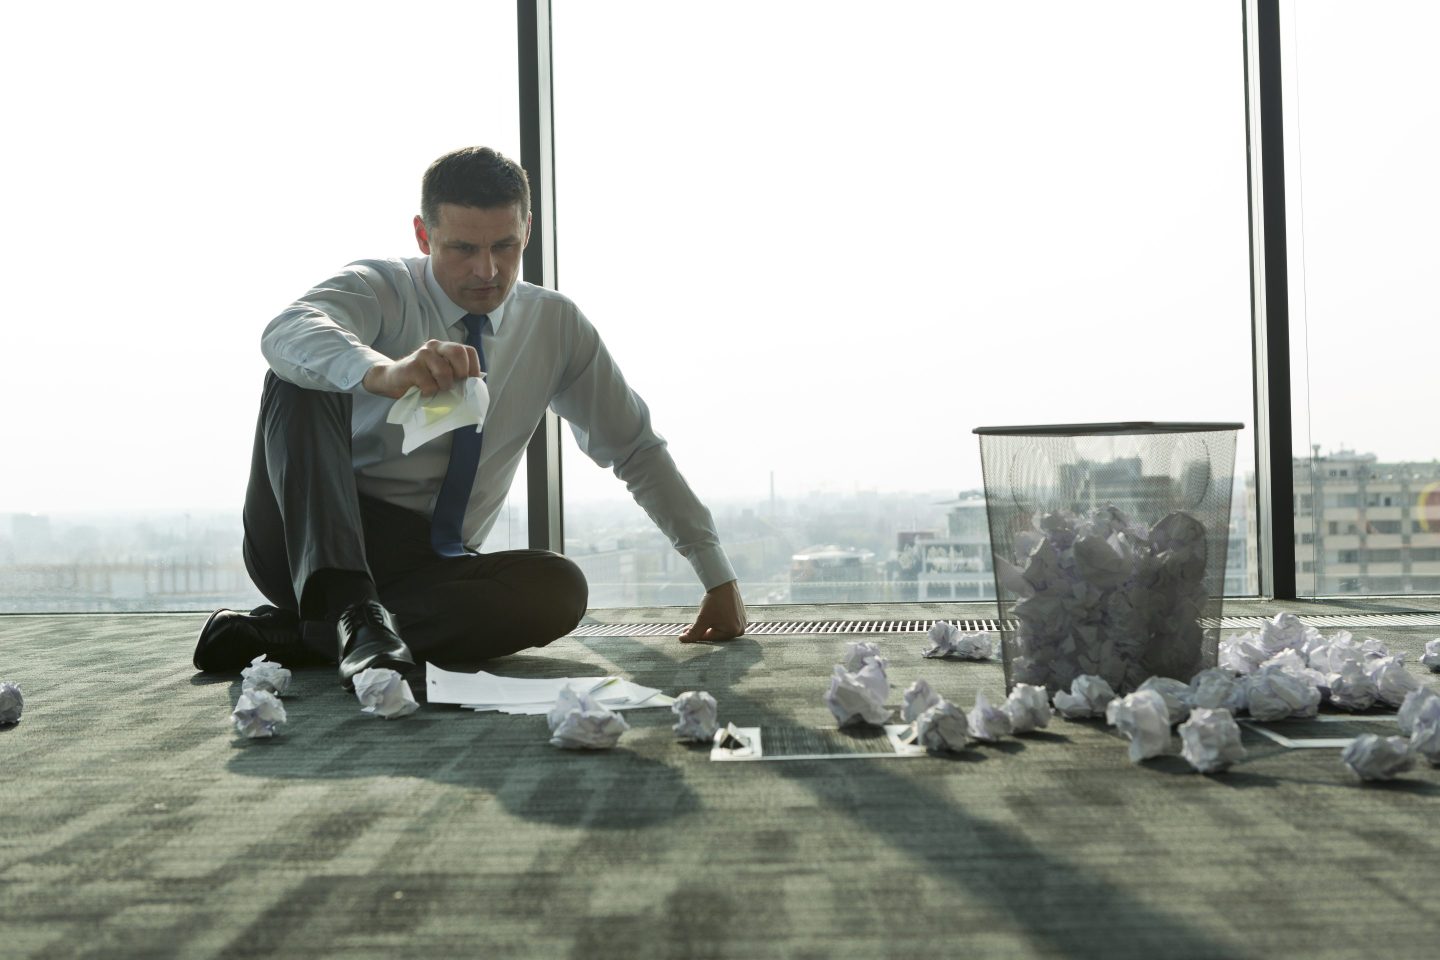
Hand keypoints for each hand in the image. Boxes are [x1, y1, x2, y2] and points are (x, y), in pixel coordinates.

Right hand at [362, 339, 480, 398]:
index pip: (468, 351)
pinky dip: (429, 392)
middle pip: (458, 352)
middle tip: (454, 385)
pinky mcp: (411, 366)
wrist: (391, 380)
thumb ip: (455, 374)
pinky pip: (429, 383)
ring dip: (444, 386)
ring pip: (444, 371)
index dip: (473, 368)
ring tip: (437, 390)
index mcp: (445, 347)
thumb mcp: (440, 374)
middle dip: (461, 373)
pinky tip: (423, 392)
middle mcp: (434, 346)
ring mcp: (422, 354)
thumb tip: (474, 386)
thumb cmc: (421, 380)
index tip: (470, 382)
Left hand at [679, 579, 746, 643]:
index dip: (696, 635)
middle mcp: (740, 629)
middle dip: (702, 630)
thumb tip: (682, 640)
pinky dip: (717, 620)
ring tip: (701, 618)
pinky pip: (726, 622)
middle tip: (688, 627)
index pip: (710, 638)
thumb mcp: (702, 619)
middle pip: (716, 634)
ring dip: (709, 625)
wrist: (723, 583)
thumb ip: (693, 632)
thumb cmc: (714, 601)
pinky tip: (712, 613)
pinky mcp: (741, 616)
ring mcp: (742, 622)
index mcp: (733, 632)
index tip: (685, 632)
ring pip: (720, 628)